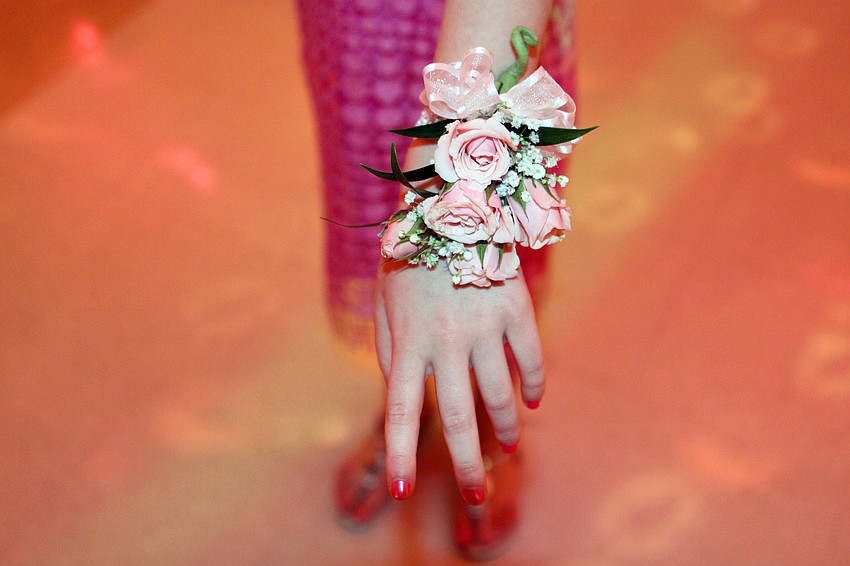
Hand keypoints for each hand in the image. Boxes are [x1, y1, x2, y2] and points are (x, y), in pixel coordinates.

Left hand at [374, 262, 543, 504]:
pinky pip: (531, 358)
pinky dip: (533, 385)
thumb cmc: (410, 257)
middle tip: (475, 496)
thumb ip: (388, 349)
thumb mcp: (384, 301)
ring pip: (499, 394)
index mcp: (407, 340)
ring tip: (506, 447)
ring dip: (504, 428)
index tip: (404, 492)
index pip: (399, 411)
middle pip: (457, 417)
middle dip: (467, 464)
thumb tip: (398, 389)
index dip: (402, 455)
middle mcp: (445, 339)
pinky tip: (532, 400)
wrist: (450, 202)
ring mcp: (483, 324)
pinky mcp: (514, 308)